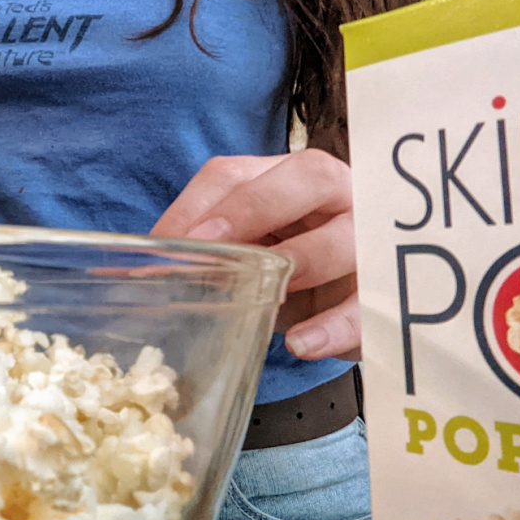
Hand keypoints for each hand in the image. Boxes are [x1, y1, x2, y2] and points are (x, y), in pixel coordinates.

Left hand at [151, 150, 359, 361]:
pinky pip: (369, 304)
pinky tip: (302, 344)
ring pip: (346, 237)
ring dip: (303, 262)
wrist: (353, 307)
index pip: (238, 175)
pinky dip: (336, 326)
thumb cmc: (291, 270)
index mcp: (287, 178)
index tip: (164, 246)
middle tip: (211, 246)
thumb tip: (130, 274)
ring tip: (269, 295)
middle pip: (307, 177)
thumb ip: (207, 254)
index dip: (199, 206)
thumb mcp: (251, 254)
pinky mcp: (390, 289)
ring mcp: (369, 237)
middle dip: (255, 208)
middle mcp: (335, 194)